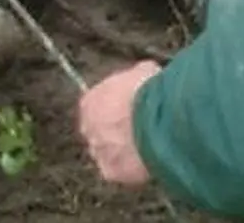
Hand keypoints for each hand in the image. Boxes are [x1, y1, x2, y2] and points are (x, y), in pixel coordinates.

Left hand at [77, 60, 162, 185]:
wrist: (156, 118)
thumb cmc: (148, 92)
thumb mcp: (144, 71)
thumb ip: (137, 76)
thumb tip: (146, 74)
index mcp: (89, 102)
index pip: (96, 107)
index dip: (114, 110)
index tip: (129, 112)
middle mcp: (87, 127)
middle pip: (99, 132)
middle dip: (115, 132)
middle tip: (138, 131)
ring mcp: (97, 151)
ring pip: (107, 154)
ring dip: (122, 152)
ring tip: (146, 148)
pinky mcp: (111, 171)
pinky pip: (119, 172)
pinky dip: (130, 169)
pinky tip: (146, 162)